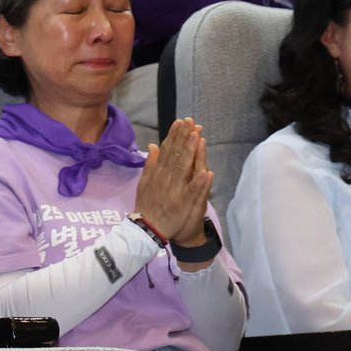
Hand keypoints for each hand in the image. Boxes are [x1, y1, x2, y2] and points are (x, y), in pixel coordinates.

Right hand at [133, 118, 212, 242]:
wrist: (147, 228)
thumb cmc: (147, 204)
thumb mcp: (144, 182)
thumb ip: (150, 163)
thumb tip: (152, 145)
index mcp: (158, 172)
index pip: (167, 150)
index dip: (174, 136)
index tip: (181, 122)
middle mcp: (166, 178)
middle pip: (176, 154)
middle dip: (184, 137)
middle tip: (191, 122)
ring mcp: (174, 190)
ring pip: (183, 168)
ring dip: (190, 152)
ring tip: (197, 137)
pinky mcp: (182, 203)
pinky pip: (191, 191)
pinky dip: (198, 183)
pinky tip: (206, 172)